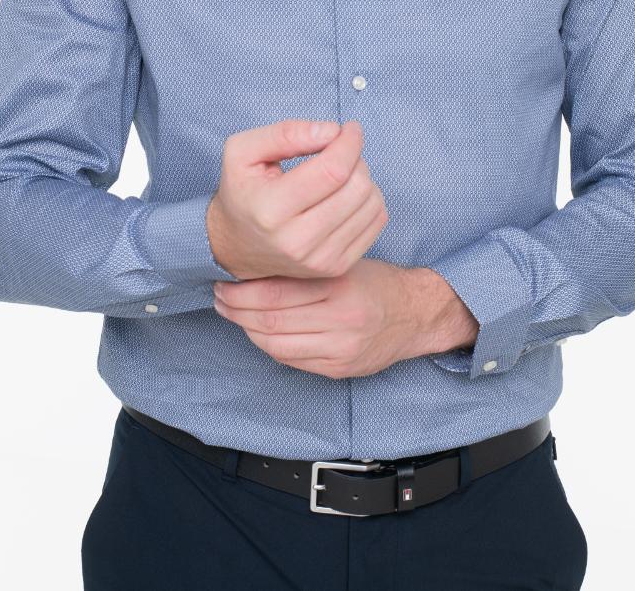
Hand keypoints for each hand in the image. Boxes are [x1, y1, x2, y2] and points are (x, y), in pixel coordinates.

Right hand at [206, 119, 388, 280]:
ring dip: (363, 177)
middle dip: (355, 157)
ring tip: (340, 174)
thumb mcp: (243, 151)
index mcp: (270, 209)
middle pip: (357, 186)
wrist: (235, 246)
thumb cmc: (242, 191)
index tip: (348, 128)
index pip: (332, 170)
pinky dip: (368, 200)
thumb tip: (331, 131)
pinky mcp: (336, 267)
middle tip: (338, 151)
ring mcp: (319, 259)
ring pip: (372, 203)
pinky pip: (377, 221)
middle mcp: (297, 241)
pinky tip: (346, 195)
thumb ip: (285, 133)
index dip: (349, 142)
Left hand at [211, 258, 477, 377]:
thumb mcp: (343, 263)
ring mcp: (340, 350)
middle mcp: (341, 321)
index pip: (276, 294)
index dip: (242, 292)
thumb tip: (251, 272)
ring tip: (232, 314)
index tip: (223, 282)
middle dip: (236, 311)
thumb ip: (304, 270)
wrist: (414, 314)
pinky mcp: (338, 370)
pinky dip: (268, 346)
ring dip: (247, 330)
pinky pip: (291, 360)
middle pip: (270, 322)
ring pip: (275, 345)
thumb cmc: (374, 281)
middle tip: (219, 298)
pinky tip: (260, 332)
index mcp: (340, 287)